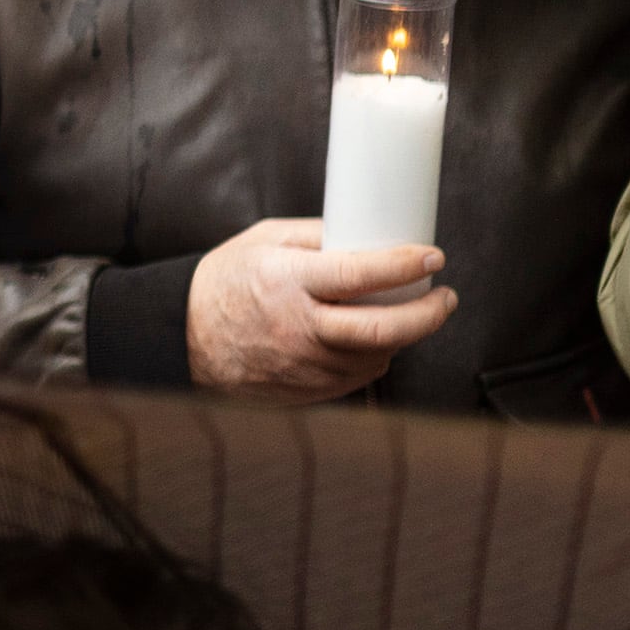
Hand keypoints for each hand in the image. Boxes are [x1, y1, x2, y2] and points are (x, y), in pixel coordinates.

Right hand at [185, 220, 456, 401]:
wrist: (183, 338)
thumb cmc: (224, 283)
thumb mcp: (264, 241)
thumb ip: (317, 237)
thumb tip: (371, 236)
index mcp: (287, 282)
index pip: (360, 275)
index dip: (405, 266)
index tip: (433, 258)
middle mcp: (297, 328)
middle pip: (382, 329)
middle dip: (428, 315)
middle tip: (445, 298)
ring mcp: (302, 366)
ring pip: (376, 357)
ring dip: (401, 337)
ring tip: (403, 316)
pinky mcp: (305, 392)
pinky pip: (358, 378)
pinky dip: (373, 358)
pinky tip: (369, 341)